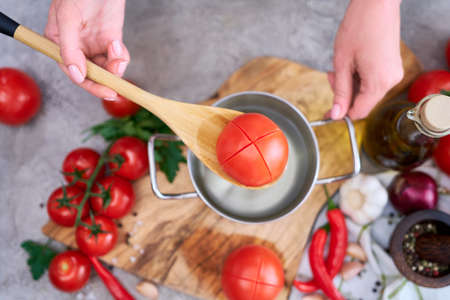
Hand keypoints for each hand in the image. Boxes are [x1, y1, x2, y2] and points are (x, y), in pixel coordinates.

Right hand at [45, 0, 128, 99]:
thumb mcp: (69, 19)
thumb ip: (70, 49)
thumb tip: (76, 75)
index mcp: (60, 44)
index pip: (73, 72)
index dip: (89, 85)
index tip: (105, 92)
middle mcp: (77, 48)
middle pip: (92, 75)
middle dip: (105, 81)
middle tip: (116, 89)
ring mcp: (95, 44)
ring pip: (107, 68)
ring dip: (115, 67)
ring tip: (117, 53)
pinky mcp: (110, 40)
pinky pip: (117, 57)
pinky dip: (121, 56)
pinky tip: (117, 44)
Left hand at [328, 0, 403, 119]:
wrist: (377, 3)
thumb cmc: (359, 27)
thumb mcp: (342, 63)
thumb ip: (340, 91)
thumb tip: (336, 115)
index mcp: (379, 83)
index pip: (359, 112)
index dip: (341, 113)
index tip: (328, 111)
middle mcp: (391, 81)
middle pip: (363, 102)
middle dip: (344, 93)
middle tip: (332, 75)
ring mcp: (393, 73)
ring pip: (367, 91)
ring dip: (350, 83)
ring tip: (341, 65)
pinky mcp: (392, 66)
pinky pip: (373, 81)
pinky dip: (359, 76)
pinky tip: (352, 63)